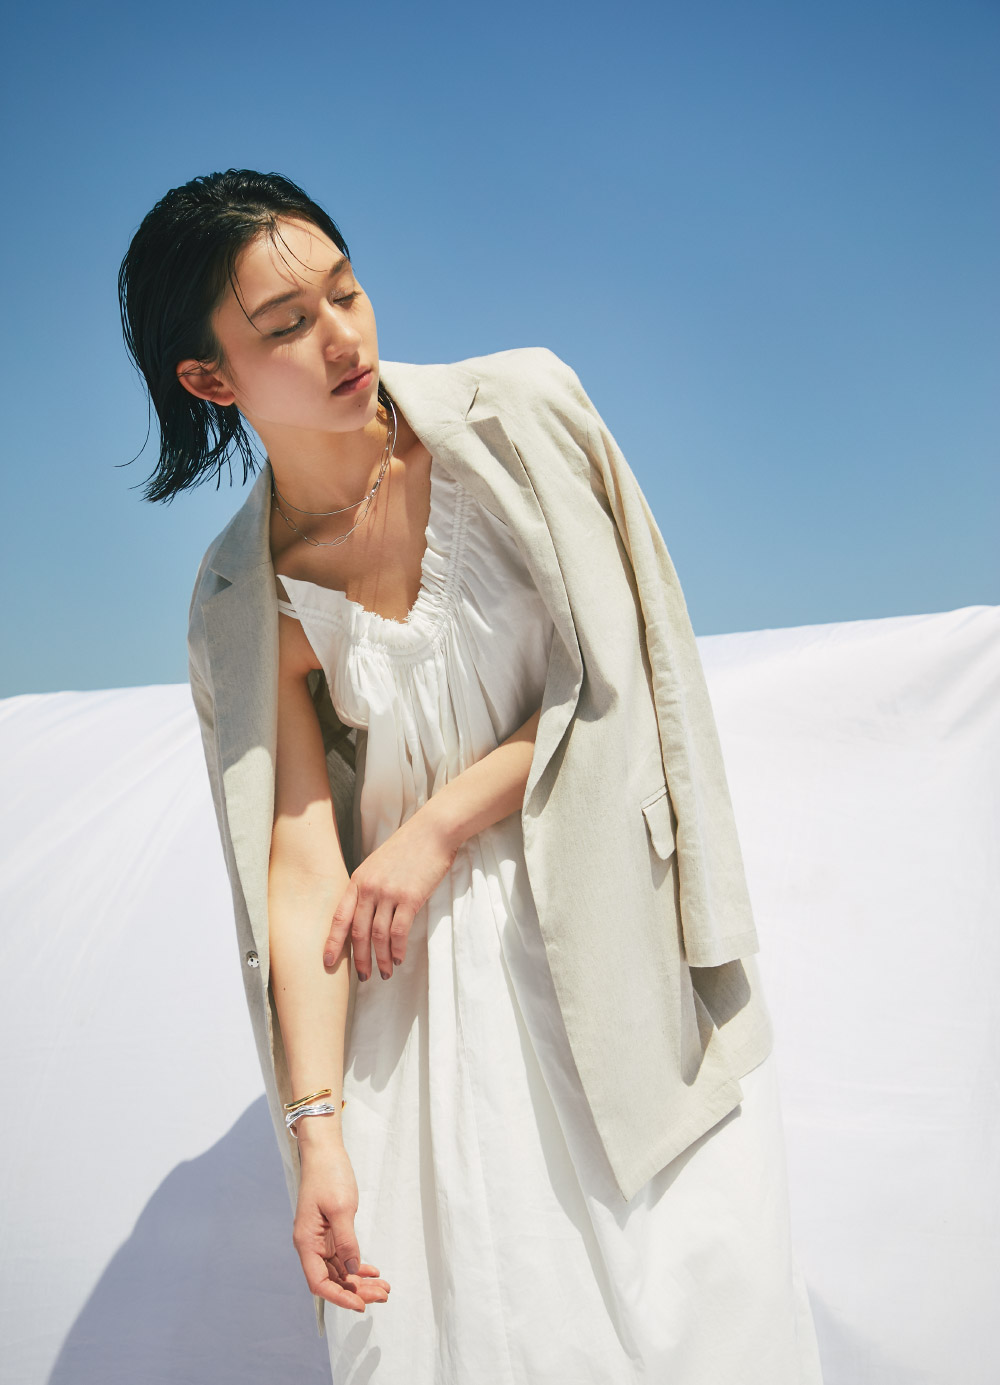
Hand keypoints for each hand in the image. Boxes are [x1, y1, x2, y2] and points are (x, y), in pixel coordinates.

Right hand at [293, 1138, 390, 1312]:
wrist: (324, 1151)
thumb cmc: (329, 1175)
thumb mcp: (341, 1208)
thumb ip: (347, 1241)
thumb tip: (353, 1270)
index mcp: (306, 1242)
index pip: (319, 1282)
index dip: (339, 1297)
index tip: (361, 1305)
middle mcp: (311, 1245)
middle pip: (332, 1280)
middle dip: (356, 1291)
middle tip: (383, 1296)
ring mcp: (320, 1239)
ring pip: (339, 1270)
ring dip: (360, 1280)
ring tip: (384, 1288)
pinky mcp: (330, 1232)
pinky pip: (343, 1257)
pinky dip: (357, 1265)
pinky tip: (373, 1272)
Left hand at [324, 803, 458, 981]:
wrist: (432, 832)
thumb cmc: (408, 848)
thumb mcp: (378, 865)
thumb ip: (368, 887)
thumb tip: (365, 916)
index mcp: (358, 880)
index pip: (339, 917)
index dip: (332, 942)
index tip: (327, 962)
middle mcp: (369, 888)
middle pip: (358, 932)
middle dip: (359, 959)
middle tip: (363, 977)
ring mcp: (389, 893)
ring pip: (378, 936)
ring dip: (381, 959)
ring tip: (385, 973)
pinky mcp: (410, 898)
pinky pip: (399, 931)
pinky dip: (398, 949)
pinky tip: (399, 959)